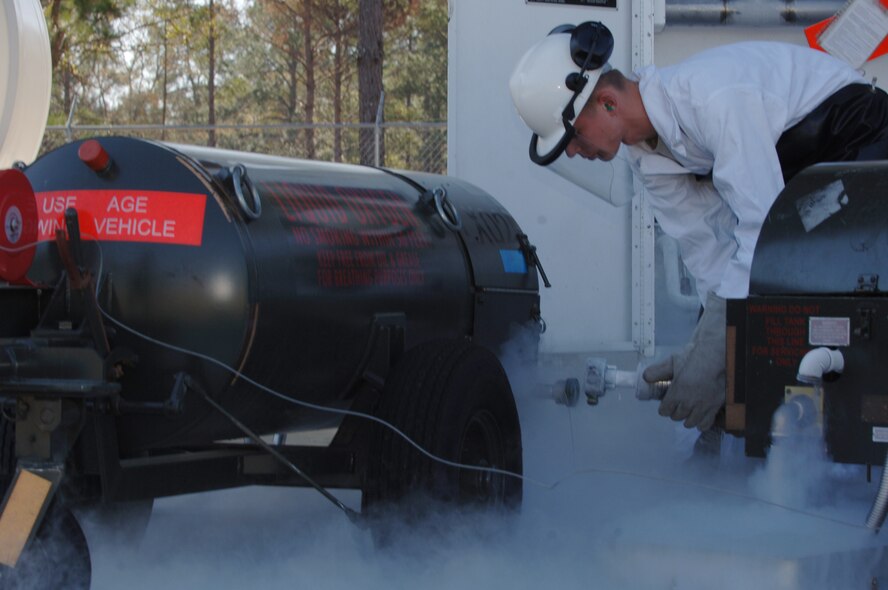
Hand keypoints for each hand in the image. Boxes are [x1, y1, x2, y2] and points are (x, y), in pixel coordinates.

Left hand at [642, 293, 725, 430]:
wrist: (717, 358)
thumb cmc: (695, 358)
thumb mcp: (672, 361)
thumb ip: (658, 371)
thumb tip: (646, 377)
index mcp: (676, 393)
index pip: (665, 411)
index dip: (664, 407)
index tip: (666, 404)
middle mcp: (688, 403)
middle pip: (676, 417)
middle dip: (674, 412)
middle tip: (677, 405)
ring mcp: (702, 407)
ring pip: (690, 422)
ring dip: (686, 418)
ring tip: (687, 412)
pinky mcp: (714, 407)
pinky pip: (705, 424)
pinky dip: (701, 423)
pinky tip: (699, 419)